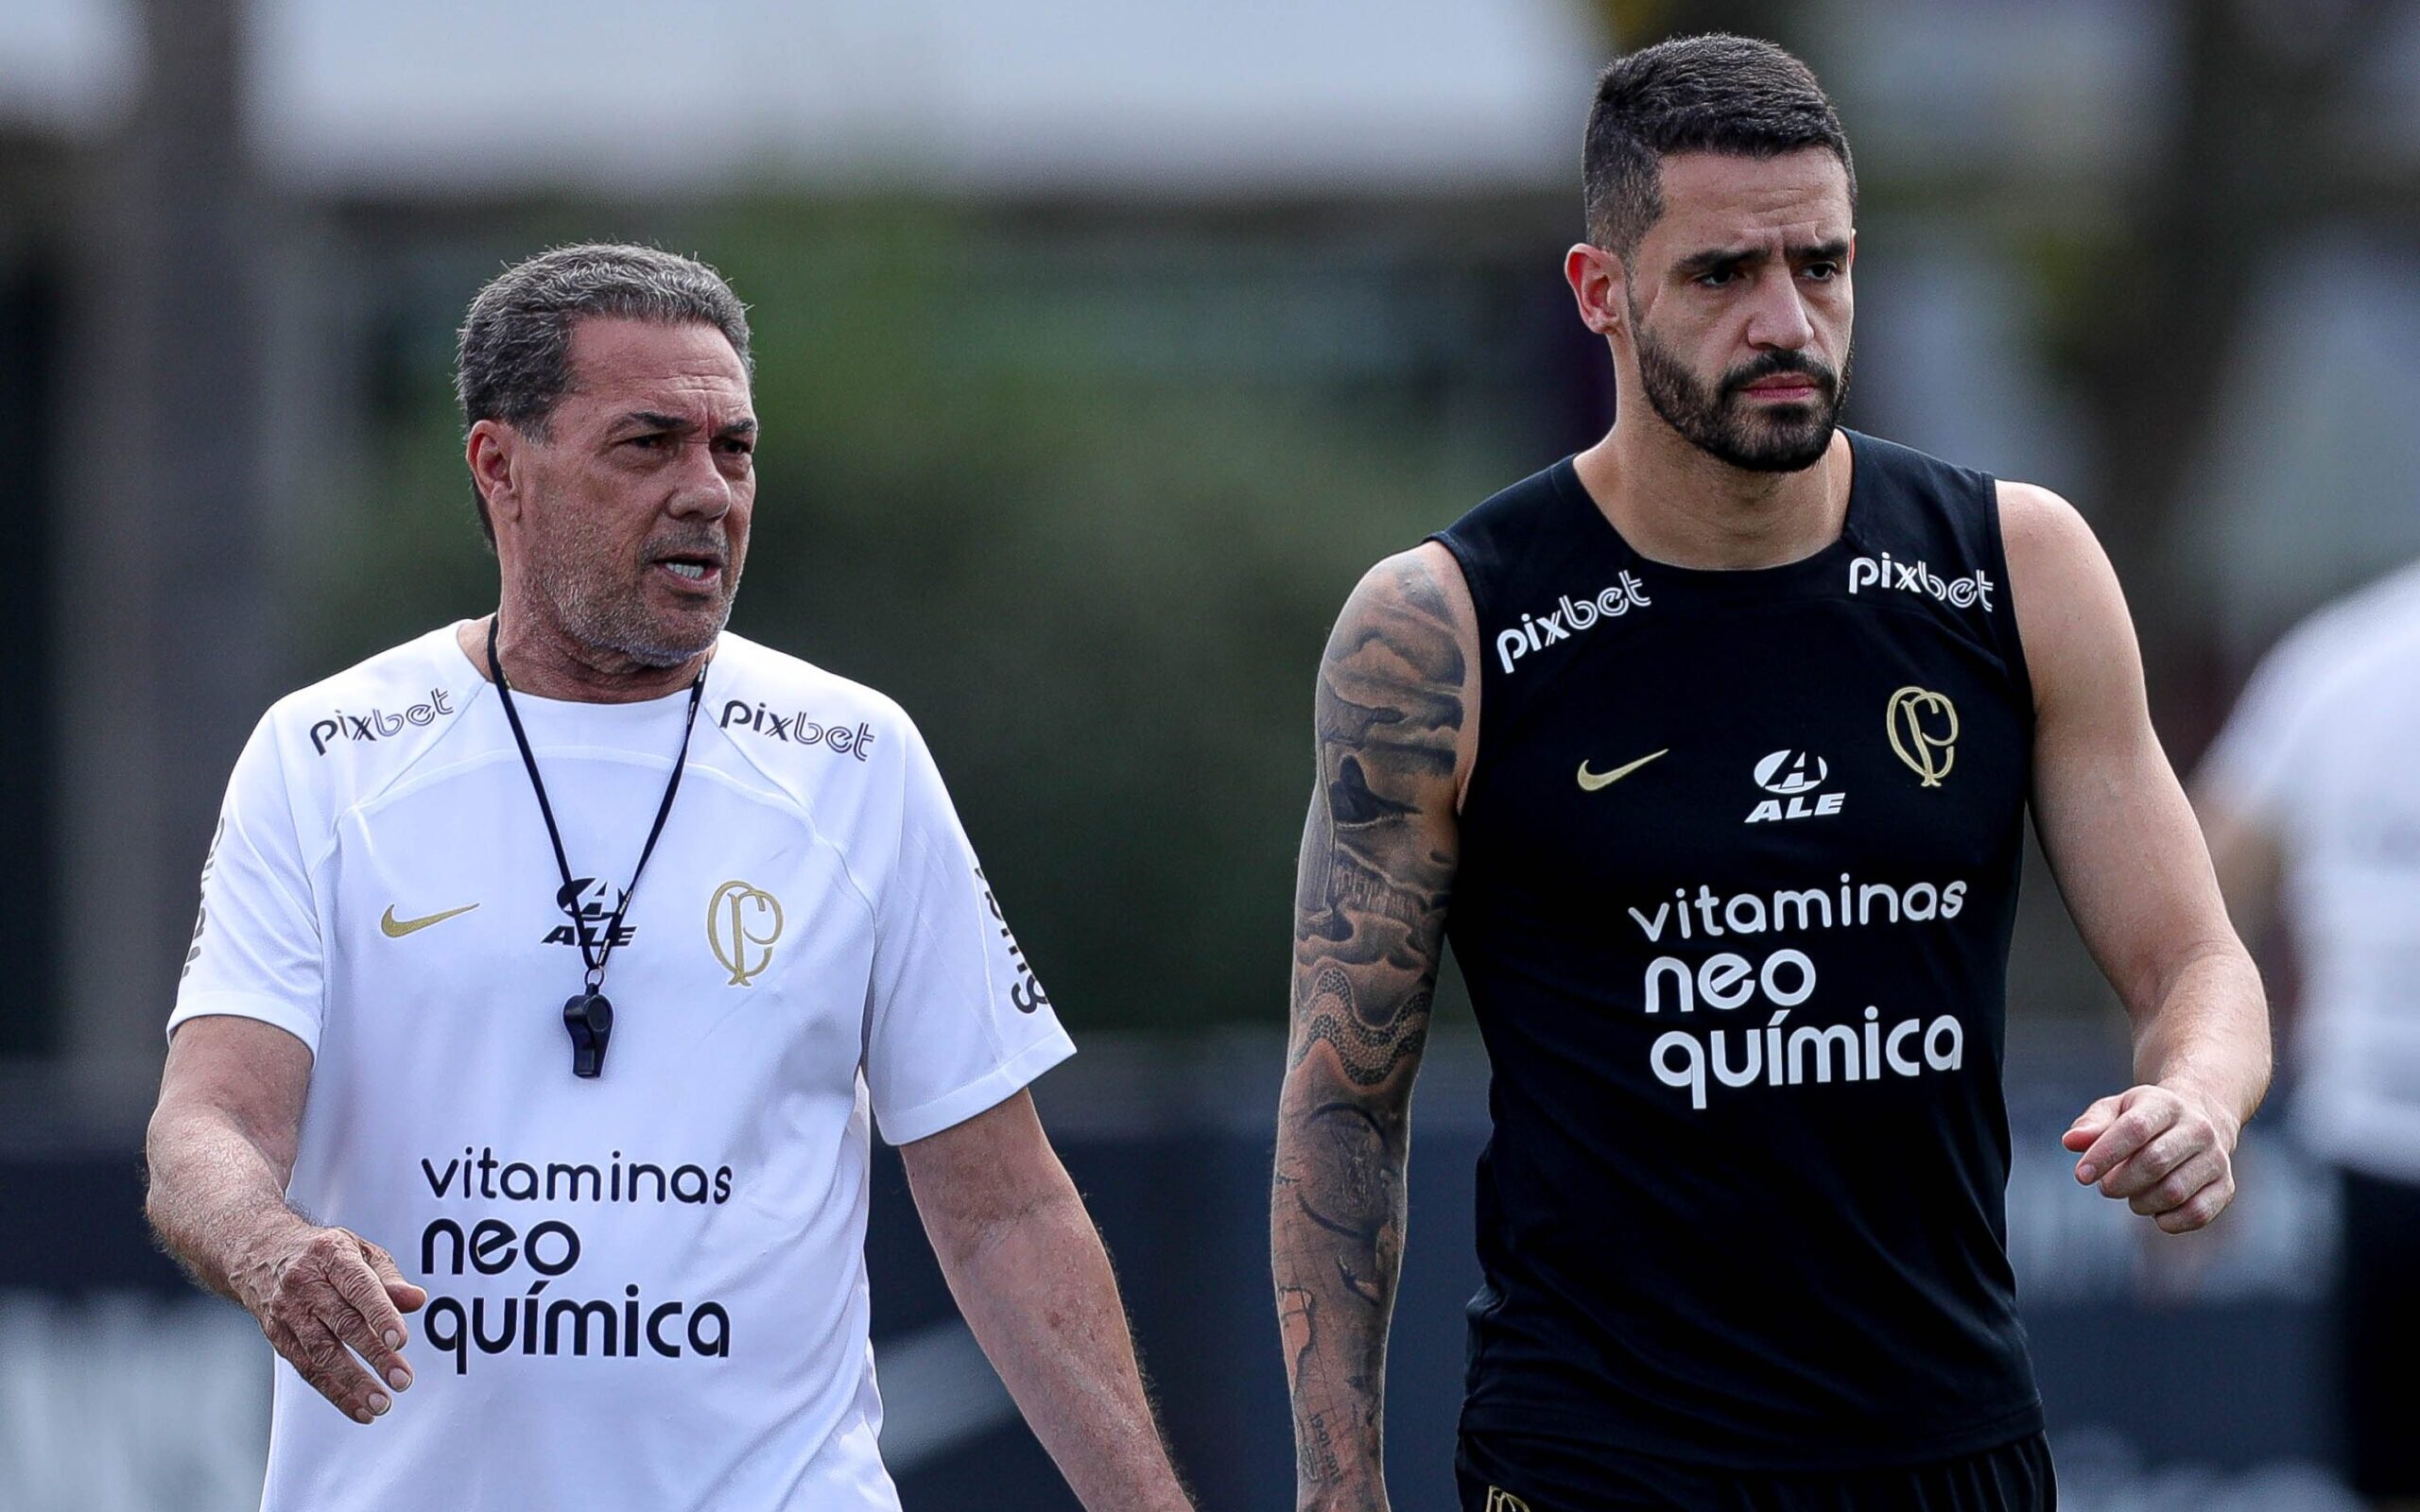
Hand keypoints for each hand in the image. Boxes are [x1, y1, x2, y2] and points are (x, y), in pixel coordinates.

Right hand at [235, 1221, 426, 1422]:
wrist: (260, 1254)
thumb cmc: (322, 1253)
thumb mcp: (359, 1250)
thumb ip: (389, 1278)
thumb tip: (416, 1300)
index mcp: (331, 1255)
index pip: (359, 1286)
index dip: (381, 1314)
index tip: (400, 1341)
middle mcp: (305, 1284)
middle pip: (342, 1324)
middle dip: (375, 1355)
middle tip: (402, 1379)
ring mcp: (288, 1312)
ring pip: (321, 1352)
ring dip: (353, 1383)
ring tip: (381, 1403)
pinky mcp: (278, 1336)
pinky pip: (307, 1369)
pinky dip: (334, 1392)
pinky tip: (358, 1409)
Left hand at [2062, 1083, 2238, 1232]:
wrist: (2201, 1119)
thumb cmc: (2146, 1118)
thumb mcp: (2116, 1110)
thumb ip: (2091, 1125)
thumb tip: (2071, 1142)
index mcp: (2166, 1105)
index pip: (2135, 1129)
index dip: (2104, 1155)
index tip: (2081, 1175)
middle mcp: (2198, 1129)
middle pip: (2154, 1163)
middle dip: (2120, 1183)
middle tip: (2106, 1187)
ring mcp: (2217, 1159)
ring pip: (2174, 1192)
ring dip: (2141, 1202)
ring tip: (2131, 1195)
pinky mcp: (2225, 1186)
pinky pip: (2197, 1214)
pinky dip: (2168, 1220)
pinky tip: (2155, 1211)